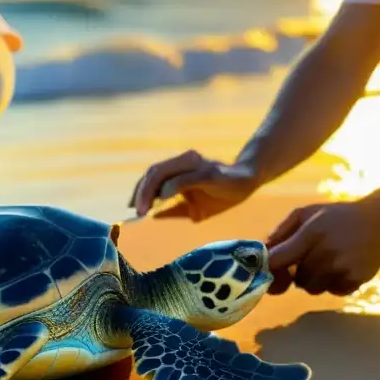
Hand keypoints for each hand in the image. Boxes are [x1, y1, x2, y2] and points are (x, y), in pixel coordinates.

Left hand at [129, 150, 260, 220]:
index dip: (138, 190)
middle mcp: (184, 162)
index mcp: (179, 168)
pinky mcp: (206, 172)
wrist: (248, 183)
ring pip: (163, 173)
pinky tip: (162, 199)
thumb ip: (173, 210)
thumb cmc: (219, 195)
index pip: (152, 175)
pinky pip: (183, 179)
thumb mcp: (192, 208)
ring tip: (144, 209)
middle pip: (153, 172)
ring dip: (150, 191)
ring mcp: (195, 166)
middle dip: (140, 192)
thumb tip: (153, 217)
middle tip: (136, 212)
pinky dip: (170, 188)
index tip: (131, 208)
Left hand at [265, 202, 379, 295]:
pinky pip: (332, 291)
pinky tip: (342, 267)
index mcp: (311, 233)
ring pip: (312, 288)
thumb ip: (282, 231)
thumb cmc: (336, 216)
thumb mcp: (306, 213)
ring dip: (313, 280)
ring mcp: (343, 268)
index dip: (270, 268)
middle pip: (296, 279)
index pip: (280, 259)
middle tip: (309, 258)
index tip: (267, 270)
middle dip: (297, 272)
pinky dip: (333, 284)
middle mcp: (327, 252)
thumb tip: (263, 252)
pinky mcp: (356, 280)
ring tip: (327, 261)